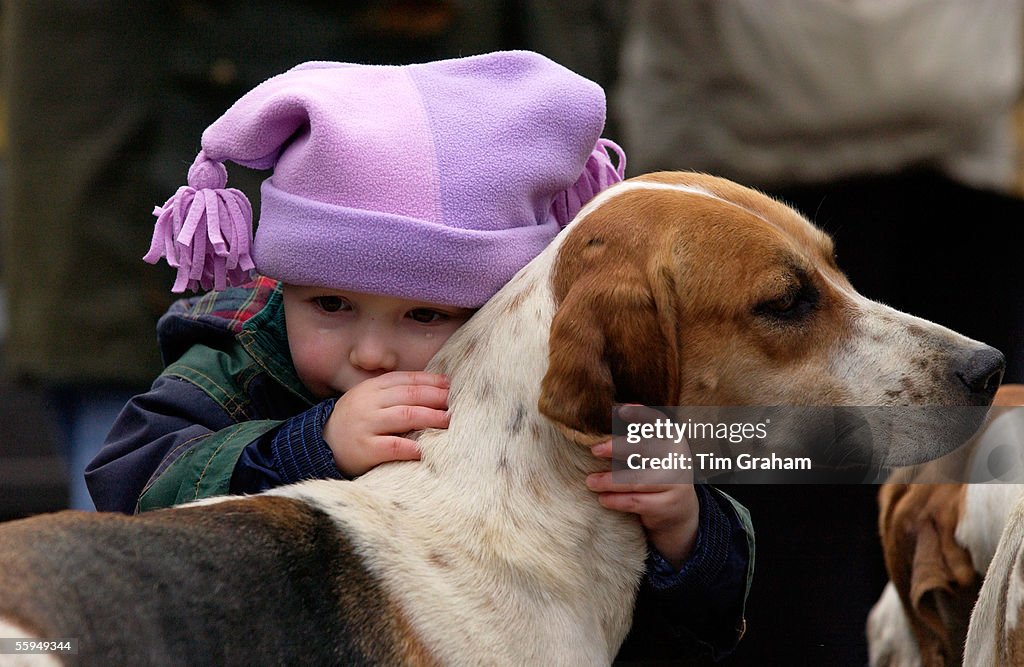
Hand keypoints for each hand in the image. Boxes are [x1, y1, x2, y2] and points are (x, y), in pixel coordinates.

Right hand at [324, 371, 449, 476]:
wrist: (323, 444)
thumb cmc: (357, 421)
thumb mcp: (371, 399)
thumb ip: (396, 393)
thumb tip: (437, 388)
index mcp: (373, 387)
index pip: (407, 379)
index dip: (431, 381)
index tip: (450, 385)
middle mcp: (370, 403)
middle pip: (410, 396)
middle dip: (436, 398)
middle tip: (455, 404)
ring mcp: (366, 425)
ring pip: (404, 416)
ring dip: (430, 418)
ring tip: (448, 422)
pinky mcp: (364, 449)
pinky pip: (391, 446)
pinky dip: (410, 447)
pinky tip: (424, 449)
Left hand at [585, 405, 700, 568]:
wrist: (680, 509)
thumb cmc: (656, 472)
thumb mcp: (652, 452)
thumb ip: (635, 437)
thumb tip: (600, 421)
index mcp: (672, 437)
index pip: (657, 421)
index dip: (639, 414)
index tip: (619, 411)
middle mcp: (677, 457)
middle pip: (645, 448)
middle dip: (617, 447)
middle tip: (594, 449)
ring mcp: (676, 482)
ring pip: (637, 479)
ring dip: (610, 480)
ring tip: (590, 481)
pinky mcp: (668, 505)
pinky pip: (637, 501)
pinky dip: (616, 500)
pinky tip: (603, 498)